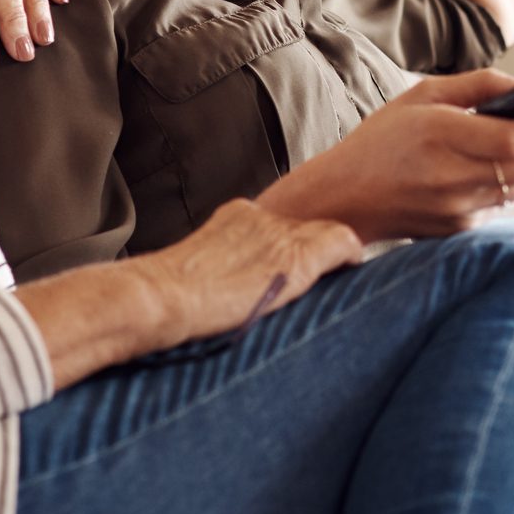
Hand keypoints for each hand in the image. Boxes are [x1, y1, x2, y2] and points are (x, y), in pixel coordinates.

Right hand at [135, 199, 363, 342]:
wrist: (160, 297)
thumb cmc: (165, 298)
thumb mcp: (196, 271)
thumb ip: (219, 270)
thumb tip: (218, 292)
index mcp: (238, 216)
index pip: (282, 223)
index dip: (293, 243)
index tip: (294, 265)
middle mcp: (263, 218)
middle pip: (308, 225)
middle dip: (318, 247)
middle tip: (329, 272)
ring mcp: (280, 235)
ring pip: (328, 232)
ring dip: (335, 254)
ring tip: (343, 274)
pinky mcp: (297, 258)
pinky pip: (342, 243)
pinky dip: (351, 254)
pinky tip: (353, 269)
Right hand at [259, 69, 513, 240]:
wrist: (343, 198)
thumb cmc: (382, 140)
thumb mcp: (422, 96)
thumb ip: (478, 85)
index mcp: (442, 136)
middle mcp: (453, 176)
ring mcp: (457, 208)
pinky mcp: (459, 229)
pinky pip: (504, 203)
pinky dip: (513, 184)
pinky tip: (504, 169)